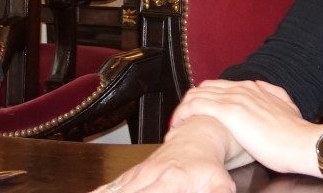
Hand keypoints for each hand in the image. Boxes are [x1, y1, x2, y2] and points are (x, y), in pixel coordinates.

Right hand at [92, 116, 235, 191]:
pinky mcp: (134, 174)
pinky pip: (113, 185)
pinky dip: (101, 191)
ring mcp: (140, 174)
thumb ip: (217, 192)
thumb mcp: (220, 183)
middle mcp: (151, 177)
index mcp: (171, 182)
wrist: (197, 136)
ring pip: (117, 189)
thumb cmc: (208, 165)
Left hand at [171, 81, 318, 178]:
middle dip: (190, 103)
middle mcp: (241, 89)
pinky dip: (184, 113)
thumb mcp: (287, 108)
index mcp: (252, 88)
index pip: (218, 87)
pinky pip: (197, 106)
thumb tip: (265, 93)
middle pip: (204, 88)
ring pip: (197, 95)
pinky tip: (178, 124)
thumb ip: (274, 97)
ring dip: (183, 108)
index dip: (204, 98)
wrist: (303, 143)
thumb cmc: (295, 135)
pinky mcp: (229, 112)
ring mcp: (234, 99)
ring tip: (176, 123)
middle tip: (182, 119)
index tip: (197, 111)